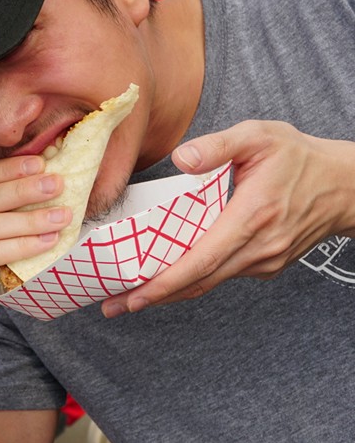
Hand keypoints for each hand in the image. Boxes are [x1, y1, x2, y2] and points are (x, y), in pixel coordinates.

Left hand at [102, 120, 354, 316]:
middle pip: (198, 282)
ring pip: (209, 283)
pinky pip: (222, 275)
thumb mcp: (259, 136)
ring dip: (169, 293)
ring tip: (128, 299)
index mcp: (252, 217)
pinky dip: (193, 280)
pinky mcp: (266, 265)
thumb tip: (180, 159)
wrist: (346, 186)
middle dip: (153, 297)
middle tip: (111, 307)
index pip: (201, 260)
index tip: (132, 296)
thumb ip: (218, 144)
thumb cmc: (298, 157)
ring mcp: (264, 261)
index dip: (164, 282)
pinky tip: (165, 278)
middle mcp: (259, 248)